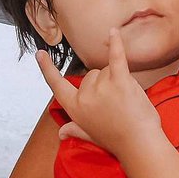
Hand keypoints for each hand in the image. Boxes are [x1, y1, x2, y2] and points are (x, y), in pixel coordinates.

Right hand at [37, 30, 159, 157]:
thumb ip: (75, 129)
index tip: (39, 54)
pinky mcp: (119, 81)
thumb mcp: (90, 135)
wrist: (139, 145)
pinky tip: (113, 32)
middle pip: (92, 75)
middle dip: (105, 84)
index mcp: (75, 108)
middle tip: (117, 105)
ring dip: (118, 80)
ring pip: (107, 70)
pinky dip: (116, 44)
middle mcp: (84, 96)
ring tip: (127, 101)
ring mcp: (101, 88)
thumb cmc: (117, 141)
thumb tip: (61, 133)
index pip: (57, 85)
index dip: (47, 69)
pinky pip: (116, 57)